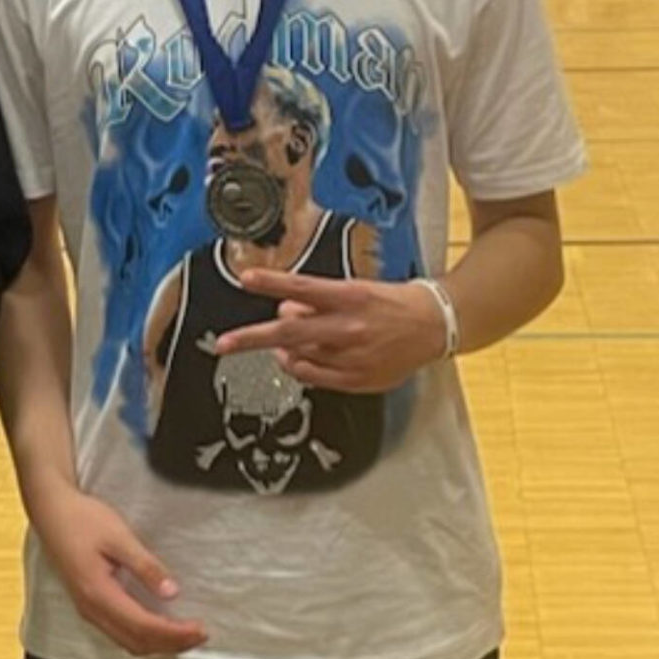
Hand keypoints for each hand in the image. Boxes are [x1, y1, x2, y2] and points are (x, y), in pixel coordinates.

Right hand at [32, 480, 206, 657]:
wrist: (51, 511)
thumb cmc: (81, 519)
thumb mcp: (119, 537)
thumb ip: (146, 567)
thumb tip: (171, 592)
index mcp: (99, 593)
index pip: (143, 626)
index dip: (174, 633)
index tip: (200, 629)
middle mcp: (91, 609)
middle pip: (136, 642)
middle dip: (171, 644)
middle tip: (200, 635)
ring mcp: (88, 609)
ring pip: (127, 642)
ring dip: (158, 644)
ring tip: (184, 635)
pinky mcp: (88, 605)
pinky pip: (118, 634)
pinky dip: (143, 637)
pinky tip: (158, 629)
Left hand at [215, 270, 445, 392]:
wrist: (434, 326)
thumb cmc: (393, 304)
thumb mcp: (356, 290)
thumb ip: (319, 300)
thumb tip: (286, 308)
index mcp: (350, 297)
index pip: (301, 287)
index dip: (271, 283)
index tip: (246, 279)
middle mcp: (348, 327)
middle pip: (289, 333)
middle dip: (251, 338)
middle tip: (224, 343)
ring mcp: (352, 357)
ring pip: (298, 357)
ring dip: (283, 350)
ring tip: (284, 343)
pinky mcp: (357, 379)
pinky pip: (313, 377)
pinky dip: (298, 368)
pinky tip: (296, 360)